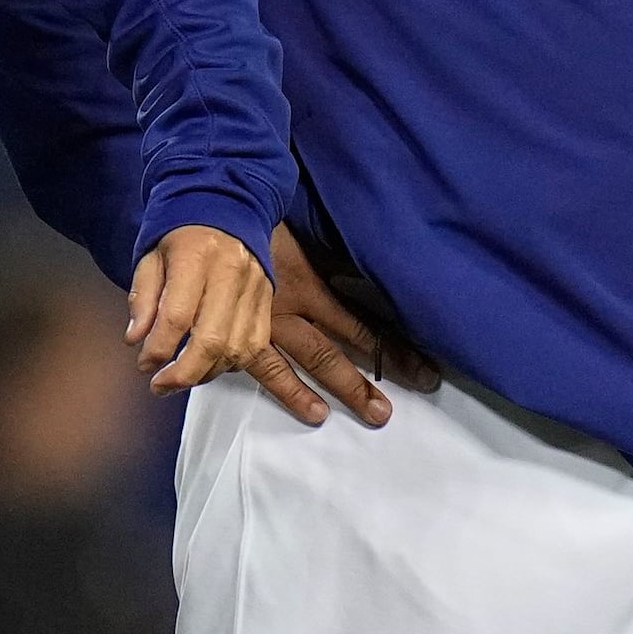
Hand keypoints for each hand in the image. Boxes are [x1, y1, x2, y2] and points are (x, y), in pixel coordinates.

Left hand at [123, 221, 274, 394]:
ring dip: (206, 373)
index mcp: (196, 257)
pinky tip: (210, 365)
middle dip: (183, 373)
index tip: (144, 365)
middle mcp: (230, 273)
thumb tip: (136, 339)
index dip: (158, 348)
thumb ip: (142, 299)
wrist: (227, 207)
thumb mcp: (150, 257)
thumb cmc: (182, 234)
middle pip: (211, 340)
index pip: (177, 316)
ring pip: (236, 349)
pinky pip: (254, 346)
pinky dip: (231, 364)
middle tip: (161, 385)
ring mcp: (254, 288)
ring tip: (182, 377)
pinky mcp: (266, 301)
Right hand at [241, 223, 425, 426]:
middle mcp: (286, 311)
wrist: (210, 217)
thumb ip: (333, 264)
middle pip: (330, 355)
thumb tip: (369, 283)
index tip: (421, 372)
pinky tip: (297, 406)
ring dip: (319, 393)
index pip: (359, 326)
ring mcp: (258, 324)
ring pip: (295, 364)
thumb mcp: (305, 239)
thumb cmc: (260, 223)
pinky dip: (278, 385)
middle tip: (383, 414)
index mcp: (308, 285)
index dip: (391, 351)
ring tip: (340, 416)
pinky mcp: (233, 329)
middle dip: (359, 386)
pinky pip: (257, 364)